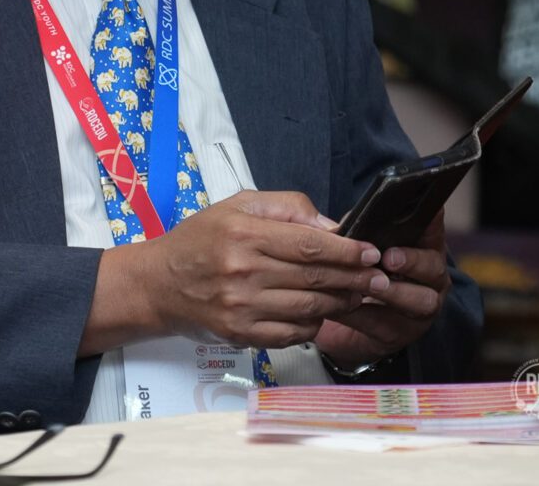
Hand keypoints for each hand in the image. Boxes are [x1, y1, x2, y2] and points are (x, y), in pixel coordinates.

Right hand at [81, 190, 385, 355]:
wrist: (159, 283)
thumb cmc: (200, 238)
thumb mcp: (238, 205)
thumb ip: (287, 207)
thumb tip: (332, 226)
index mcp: (244, 235)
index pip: (309, 244)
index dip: (347, 250)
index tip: (371, 251)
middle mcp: (243, 273)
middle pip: (315, 278)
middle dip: (355, 277)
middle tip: (379, 276)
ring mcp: (242, 308)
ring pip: (310, 308)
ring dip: (341, 302)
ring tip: (358, 293)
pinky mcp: (241, 335)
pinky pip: (293, 333)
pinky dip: (314, 323)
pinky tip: (321, 311)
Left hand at [315, 210, 451, 368]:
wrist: (353, 323)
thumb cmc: (362, 274)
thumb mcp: (361, 248)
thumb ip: (359, 232)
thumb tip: (344, 224)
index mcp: (422, 249)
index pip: (432, 230)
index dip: (431, 222)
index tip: (426, 213)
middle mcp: (430, 279)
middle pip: (433, 268)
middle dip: (412, 261)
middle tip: (389, 258)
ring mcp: (420, 308)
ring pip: (419, 300)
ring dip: (392, 291)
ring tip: (368, 286)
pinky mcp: (400, 334)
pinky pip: (382, 323)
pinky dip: (359, 314)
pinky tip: (340, 305)